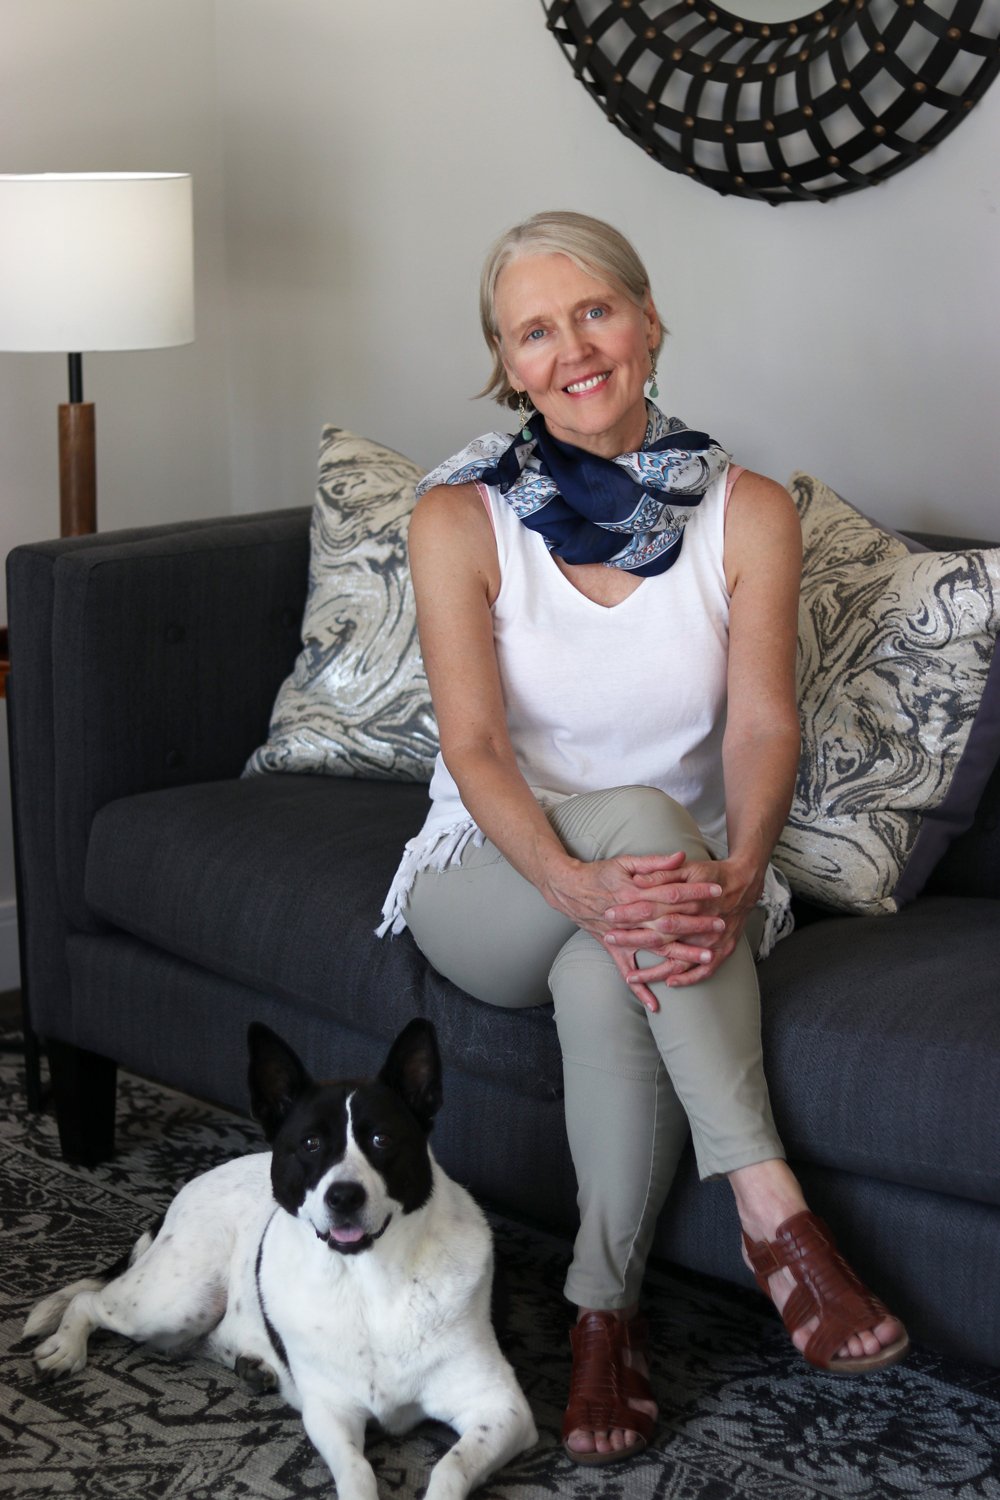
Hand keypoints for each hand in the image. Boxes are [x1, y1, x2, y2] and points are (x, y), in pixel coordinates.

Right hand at [541, 852, 723, 1013]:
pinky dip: (639, 989)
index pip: (672, 893)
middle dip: (697, 926)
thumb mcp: (625, 862)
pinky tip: (655, 1004)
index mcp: (635, 894)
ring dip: (683, 954)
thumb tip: (680, 856)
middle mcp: (631, 918)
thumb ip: (654, 863)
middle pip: (670, 923)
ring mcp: (622, 936)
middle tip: (721, 926)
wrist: (568, 890)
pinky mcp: (613, 949)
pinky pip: (628, 971)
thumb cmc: (598, 873)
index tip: (717, 891)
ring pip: (657, 948)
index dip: (695, 892)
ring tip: (707, 958)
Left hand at [602, 854, 763, 990]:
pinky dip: (687, 979)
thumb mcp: (689, 867)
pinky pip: (704, 970)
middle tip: (610, 941)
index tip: (610, 915)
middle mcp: (700, 921)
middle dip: (633, 939)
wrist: (745, 883)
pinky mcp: (723, 950)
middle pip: (661, 934)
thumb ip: (663, 873)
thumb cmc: (713, 873)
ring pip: (679, 959)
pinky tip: (669, 983)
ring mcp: (712, 939)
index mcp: (690, 899)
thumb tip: (638, 881)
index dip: (630, 912)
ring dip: (654, 970)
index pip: (653, 907)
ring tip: (631, 978)